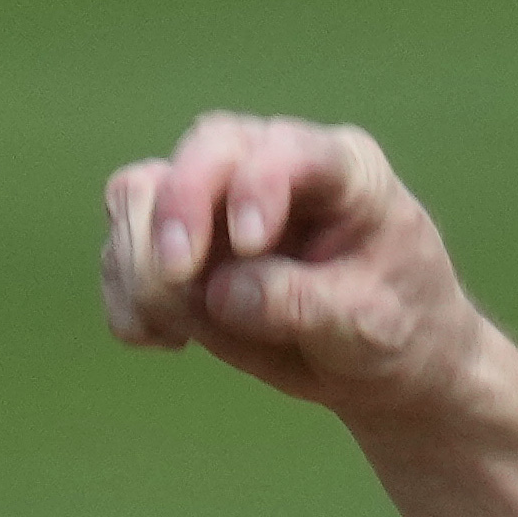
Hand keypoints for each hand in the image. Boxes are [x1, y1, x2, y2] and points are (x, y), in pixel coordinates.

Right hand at [100, 111, 489, 425]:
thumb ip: (303, 305)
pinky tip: (161, 341)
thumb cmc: (396, 331)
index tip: (249, 243)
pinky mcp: (176, 239)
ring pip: (142, 193)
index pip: (290, 150)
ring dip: (141, 261)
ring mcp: (216, 197)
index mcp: (342, 169)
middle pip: (204, 151)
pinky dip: (125, 295)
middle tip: (176, 279)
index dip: (258, 185)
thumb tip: (219, 294)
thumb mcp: (371, 329)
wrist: (379, 366)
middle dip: (180, 210)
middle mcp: (270, 163)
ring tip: (176, 332)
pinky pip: (121, 246)